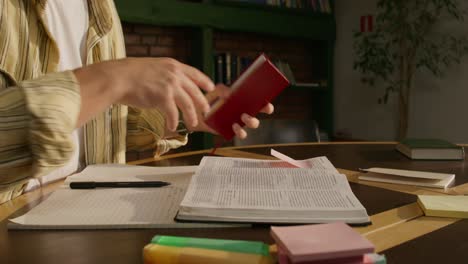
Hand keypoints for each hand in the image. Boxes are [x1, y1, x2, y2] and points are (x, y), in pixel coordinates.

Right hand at [76, 57, 214, 129]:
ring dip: (191, 116)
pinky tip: (172, 126)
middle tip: (206, 111)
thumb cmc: (129, 74)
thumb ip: (165, 75)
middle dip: (202, 103)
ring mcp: (170, 85)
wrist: (118, 78)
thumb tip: (171, 87)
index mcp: (172, 65)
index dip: (204, 81)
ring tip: (192, 124)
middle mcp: (174, 74)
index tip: (211, 87)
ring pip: (188, 104)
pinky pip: (173, 113)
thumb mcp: (153, 68)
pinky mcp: (164, 97)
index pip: (194, 73)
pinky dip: (173, 121)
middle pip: (195, 91)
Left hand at [190, 84, 273, 138]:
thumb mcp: (213, 92)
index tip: (267, 100)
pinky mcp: (232, 131)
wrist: (195, 115)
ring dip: (252, 121)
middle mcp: (244, 112)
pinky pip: (241, 133)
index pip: (258, 100)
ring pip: (253, 123)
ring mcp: (239, 122)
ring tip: (244, 117)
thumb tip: (229, 92)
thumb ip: (221, 89)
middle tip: (262, 108)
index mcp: (242, 101)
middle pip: (260, 111)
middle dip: (264, 110)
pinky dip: (240, 130)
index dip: (265, 100)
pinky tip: (235, 125)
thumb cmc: (207, 102)